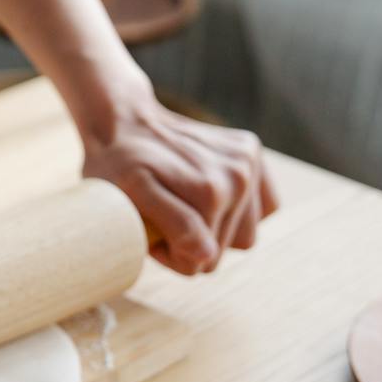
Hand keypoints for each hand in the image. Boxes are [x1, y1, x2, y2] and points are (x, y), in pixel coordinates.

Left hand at [81, 91, 278, 275]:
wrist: (123, 121)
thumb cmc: (118, 168)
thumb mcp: (132, 197)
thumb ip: (174, 225)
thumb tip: (209, 252)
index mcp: (212, 192)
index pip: (203, 260)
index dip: (172, 254)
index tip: (151, 232)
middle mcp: (239, 176)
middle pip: (224, 249)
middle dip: (191, 243)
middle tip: (163, 218)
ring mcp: (250, 161)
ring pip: (243, 236)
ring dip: (213, 228)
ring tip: (182, 205)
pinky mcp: (251, 151)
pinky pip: (264, 207)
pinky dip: (237, 210)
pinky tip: (208, 196)